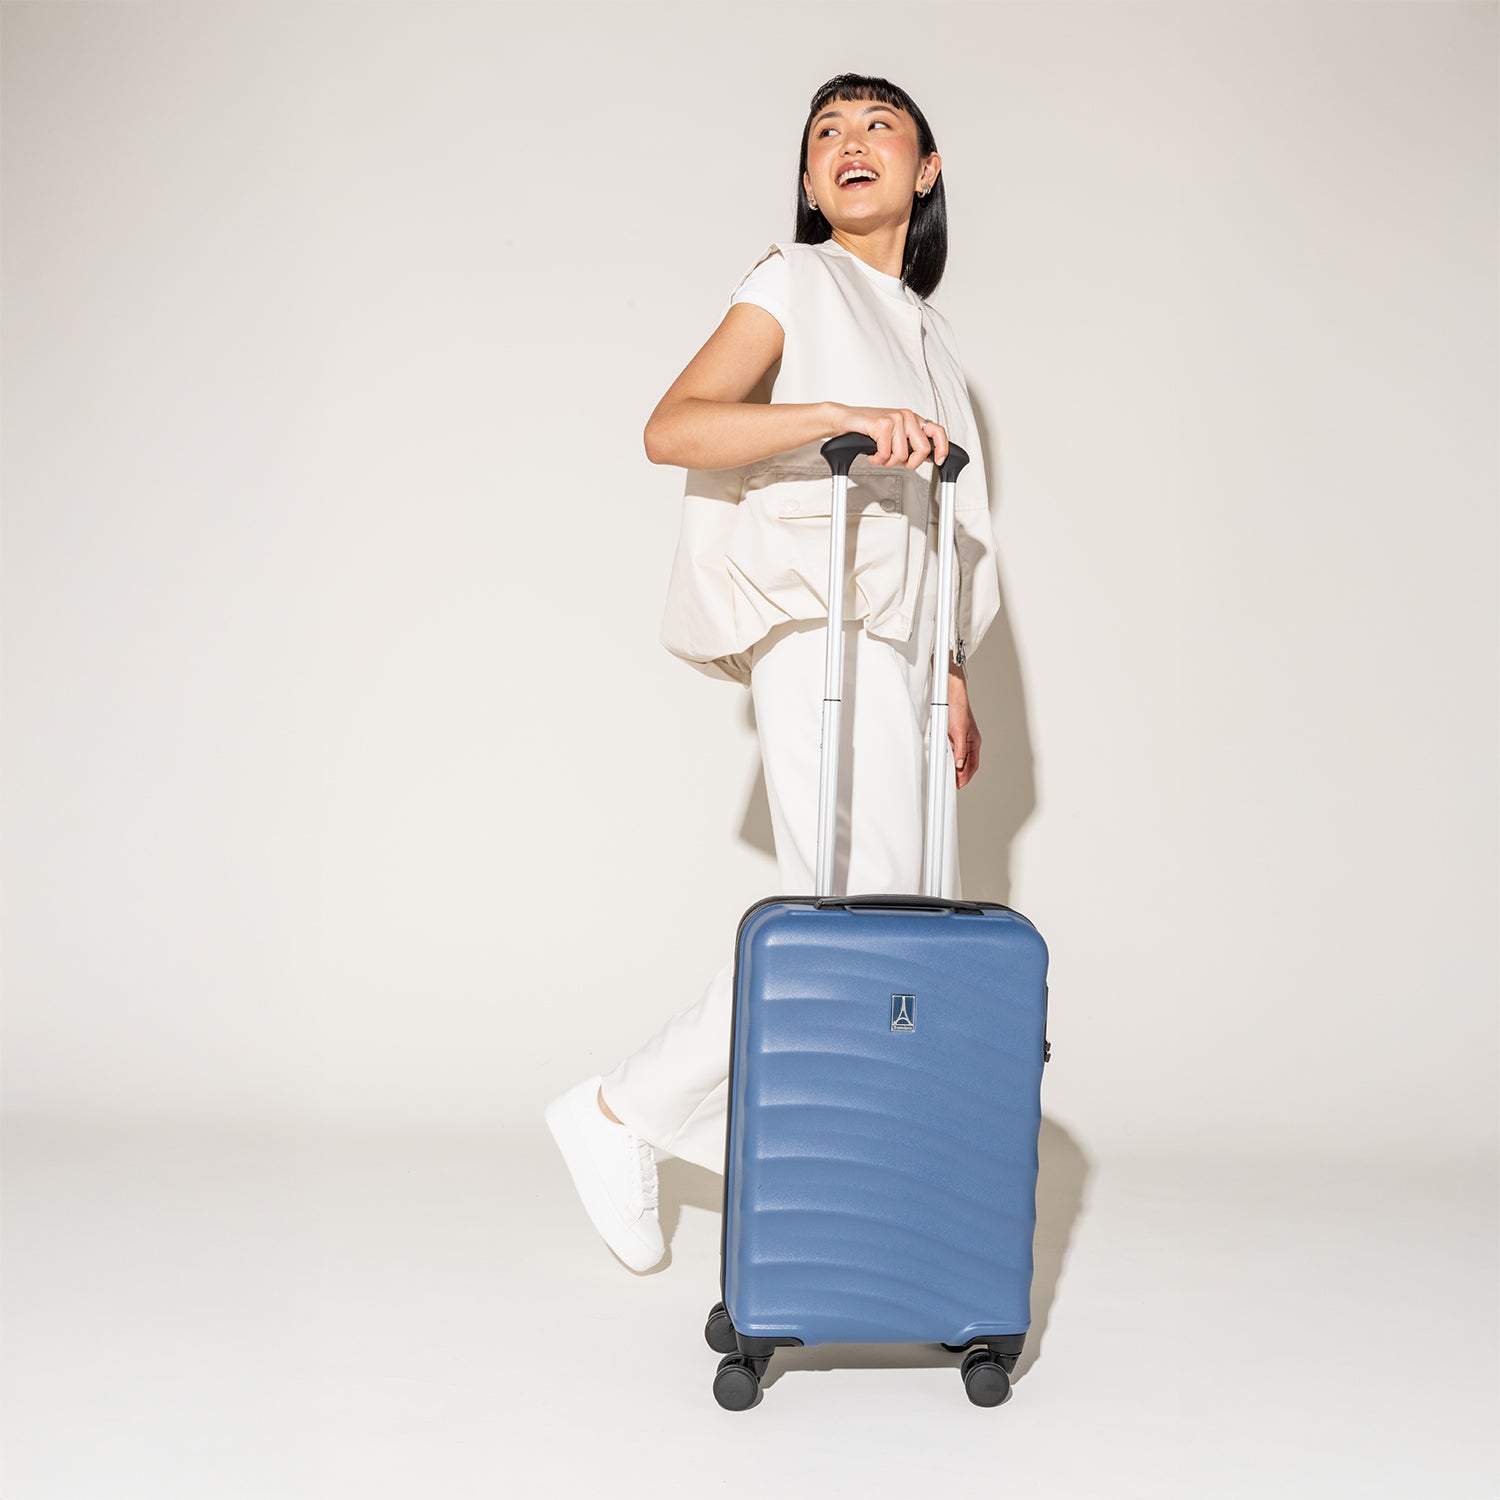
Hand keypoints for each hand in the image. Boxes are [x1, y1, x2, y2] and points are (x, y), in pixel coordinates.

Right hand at [831, 404, 948, 469]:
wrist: (845, 420)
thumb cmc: (868, 428)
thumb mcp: (895, 435)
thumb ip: (911, 443)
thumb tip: (927, 457)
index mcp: (912, 419)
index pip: (937, 431)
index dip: (942, 448)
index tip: (939, 460)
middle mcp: (906, 417)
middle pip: (923, 449)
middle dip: (911, 463)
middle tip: (899, 463)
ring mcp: (895, 419)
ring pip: (902, 455)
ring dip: (888, 462)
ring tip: (880, 455)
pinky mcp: (882, 424)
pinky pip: (885, 454)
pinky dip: (877, 460)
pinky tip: (872, 454)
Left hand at [948, 665, 979, 788]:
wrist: (950, 694)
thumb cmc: (958, 708)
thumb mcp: (959, 731)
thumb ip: (960, 749)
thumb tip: (960, 764)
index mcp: (974, 742)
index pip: (972, 765)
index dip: (966, 776)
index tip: (959, 785)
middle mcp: (968, 742)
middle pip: (966, 764)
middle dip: (960, 775)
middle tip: (953, 784)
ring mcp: (959, 739)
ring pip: (957, 758)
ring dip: (953, 767)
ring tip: (948, 776)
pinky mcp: (951, 735)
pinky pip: (950, 751)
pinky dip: (947, 758)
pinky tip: (942, 762)